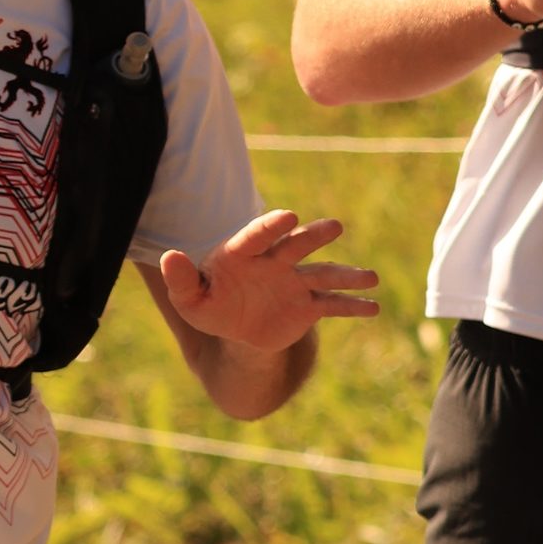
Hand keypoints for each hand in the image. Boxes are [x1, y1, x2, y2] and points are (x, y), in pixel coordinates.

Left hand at [160, 210, 379, 354]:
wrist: (236, 327)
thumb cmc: (209, 304)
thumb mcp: (190, 299)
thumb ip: (182, 280)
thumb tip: (168, 258)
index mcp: (243, 253)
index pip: (256, 236)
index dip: (270, 227)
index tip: (288, 217)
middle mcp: (274, 261)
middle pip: (296, 245)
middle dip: (314, 237)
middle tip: (334, 228)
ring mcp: (295, 281)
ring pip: (323, 274)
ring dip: (347, 275)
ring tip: (371, 277)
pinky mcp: (308, 304)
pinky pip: (332, 304)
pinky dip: (353, 306)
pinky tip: (374, 308)